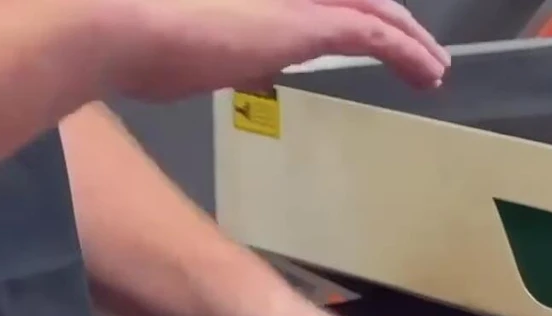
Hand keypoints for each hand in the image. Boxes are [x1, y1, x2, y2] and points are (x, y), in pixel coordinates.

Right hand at [82, 0, 451, 101]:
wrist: (118, 25)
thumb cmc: (131, 40)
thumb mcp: (175, 49)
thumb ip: (206, 52)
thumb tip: (217, 67)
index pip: (320, 3)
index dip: (350, 16)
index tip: (366, 41)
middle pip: (357, 0)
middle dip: (391, 24)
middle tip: (418, 54)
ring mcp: (297, 0)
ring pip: (375, 11)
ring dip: (411, 40)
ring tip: (433, 68)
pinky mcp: (309, 22)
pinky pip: (377, 35)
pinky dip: (408, 52)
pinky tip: (429, 73)